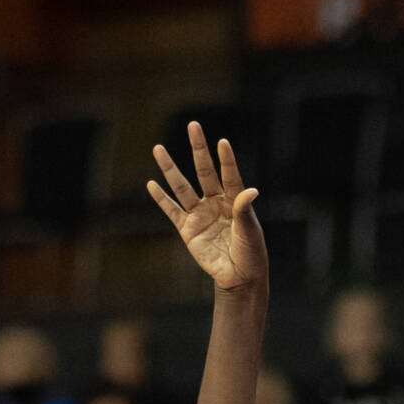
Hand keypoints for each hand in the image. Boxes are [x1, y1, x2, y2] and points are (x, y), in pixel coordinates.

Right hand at [148, 122, 264, 291]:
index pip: (230, 175)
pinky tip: (151, 184)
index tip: (222, 142)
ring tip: (158, 148)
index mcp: (235, 200)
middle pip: (204, 171)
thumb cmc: (251, 254)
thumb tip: (251, 190)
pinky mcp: (187, 229)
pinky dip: (161, 199)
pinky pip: (172, 211)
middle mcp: (216, 202)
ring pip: (182, 187)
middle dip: (198, 149)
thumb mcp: (251, 233)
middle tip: (193, 125)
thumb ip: (245, 211)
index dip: (226, 159)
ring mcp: (200, 214)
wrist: (239, 278)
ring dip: (170, 168)